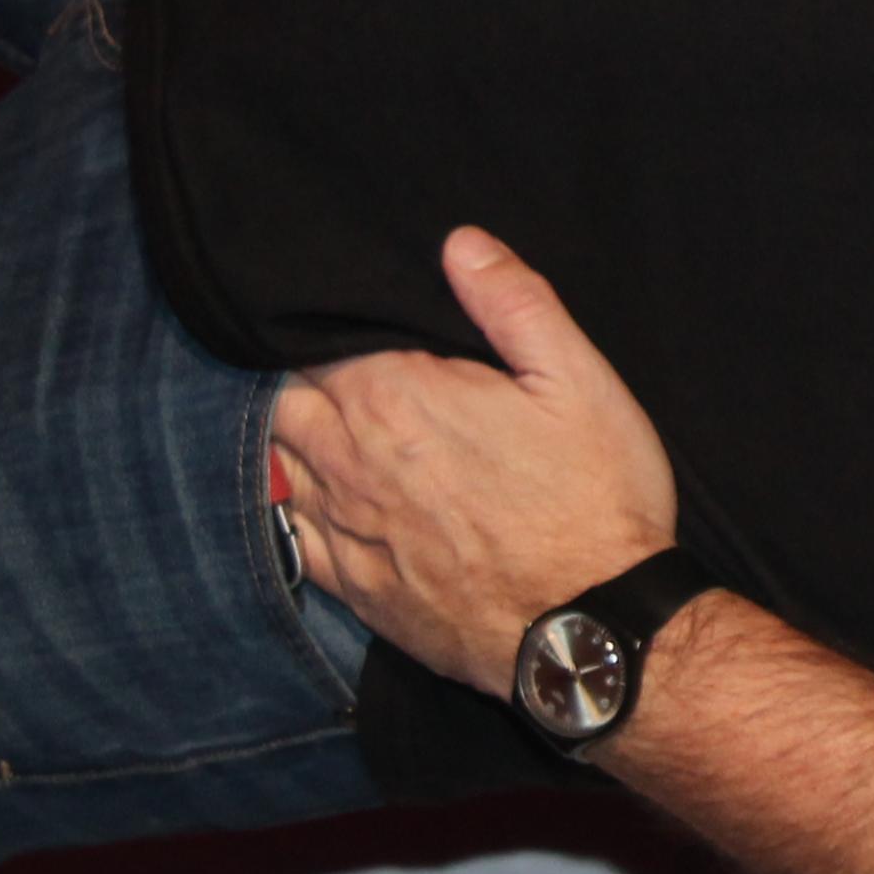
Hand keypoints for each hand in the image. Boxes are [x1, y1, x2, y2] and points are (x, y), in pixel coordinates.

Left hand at [269, 227, 679, 693]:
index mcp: (397, 398)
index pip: (320, 342)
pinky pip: (290, 534)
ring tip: (322, 421)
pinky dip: (292, 505)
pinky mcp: (355, 586)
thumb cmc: (595, 501)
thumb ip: (515, 305)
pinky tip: (317, 494)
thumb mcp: (579, 384)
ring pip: (277, 465)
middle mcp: (351, 462)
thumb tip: (461, 243)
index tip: (355, 320)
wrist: (590, 629)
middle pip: (283, 401)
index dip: (331, 325)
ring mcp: (346, 529)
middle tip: (340, 368)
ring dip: (289, 438)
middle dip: (300, 378)